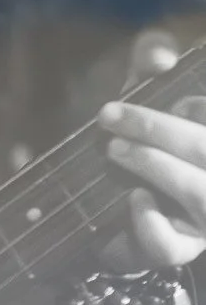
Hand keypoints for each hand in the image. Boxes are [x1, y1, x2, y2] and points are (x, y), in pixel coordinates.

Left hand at [97, 30, 205, 266]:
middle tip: (109, 114)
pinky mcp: (178, 249)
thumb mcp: (146, 93)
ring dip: (154, 165)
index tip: (175, 99)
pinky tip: (134, 198)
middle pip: (204, 148)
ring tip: (114, 148)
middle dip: (157, 128)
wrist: (112, 209)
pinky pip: (171, 245)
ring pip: (197, 193)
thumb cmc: (141, 140)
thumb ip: (151, 62)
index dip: (197, 107)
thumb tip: (160, 56)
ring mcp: (205, 219)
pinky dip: (150, 222)